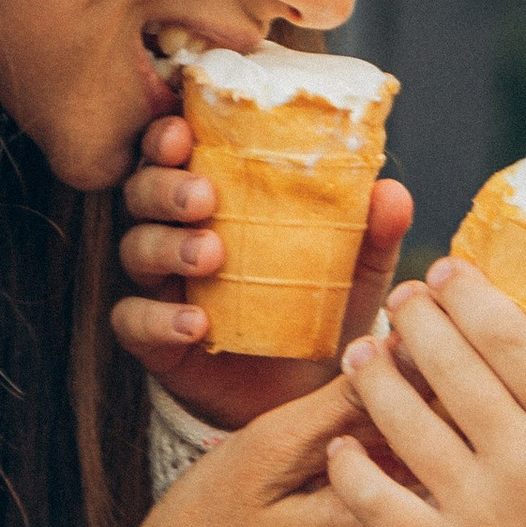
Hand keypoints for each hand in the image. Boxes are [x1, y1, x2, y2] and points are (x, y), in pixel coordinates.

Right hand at [101, 378, 434, 526]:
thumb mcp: (265, 451)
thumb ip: (344, 405)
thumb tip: (407, 347)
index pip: (460, 436)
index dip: (449, 376)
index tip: (427, 345)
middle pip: (474, 480)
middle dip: (454, 419)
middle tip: (421, 374)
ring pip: (462, 520)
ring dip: (447, 466)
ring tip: (402, 428)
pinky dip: (430, 515)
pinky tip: (393, 485)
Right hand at [112, 111, 414, 430]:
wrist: (302, 395)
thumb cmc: (317, 313)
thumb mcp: (353, 274)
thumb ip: (370, 235)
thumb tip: (391, 191)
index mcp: (215, 201)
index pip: (175, 153)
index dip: (167, 135)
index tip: (185, 130)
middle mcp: (176, 233)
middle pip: (142, 192)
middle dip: (167, 186)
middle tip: (205, 197)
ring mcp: (160, 287)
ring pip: (136, 249)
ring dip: (167, 245)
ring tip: (209, 255)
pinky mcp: (155, 340)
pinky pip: (133, 321)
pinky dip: (158, 319)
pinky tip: (195, 324)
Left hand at [325, 261, 525, 526]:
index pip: (513, 339)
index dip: (471, 296)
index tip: (449, 273)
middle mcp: (525, 463)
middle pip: (454, 367)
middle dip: (418, 320)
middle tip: (400, 299)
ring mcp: (479, 511)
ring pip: (408, 423)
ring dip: (377, 379)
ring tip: (362, 353)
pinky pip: (380, 502)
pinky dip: (353, 469)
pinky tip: (341, 445)